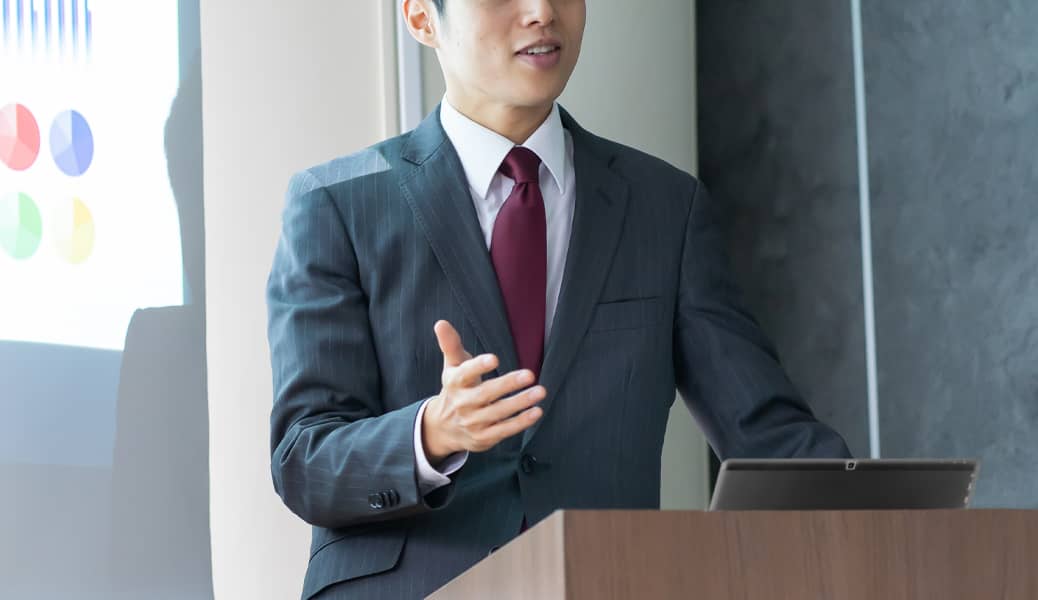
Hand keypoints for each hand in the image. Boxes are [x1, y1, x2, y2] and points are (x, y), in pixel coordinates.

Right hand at [421, 320, 544, 463]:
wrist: (443, 428)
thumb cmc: (455, 389)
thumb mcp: (452, 366)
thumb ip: (451, 344)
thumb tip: (440, 323)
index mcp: (454, 383)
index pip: (465, 373)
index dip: (478, 366)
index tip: (494, 359)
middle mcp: (462, 404)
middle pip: (485, 394)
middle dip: (508, 384)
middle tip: (529, 374)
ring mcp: (473, 423)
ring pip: (498, 412)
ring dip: (520, 402)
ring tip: (540, 391)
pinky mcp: (483, 438)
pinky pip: (504, 430)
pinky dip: (521, 422)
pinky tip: (536, 411)